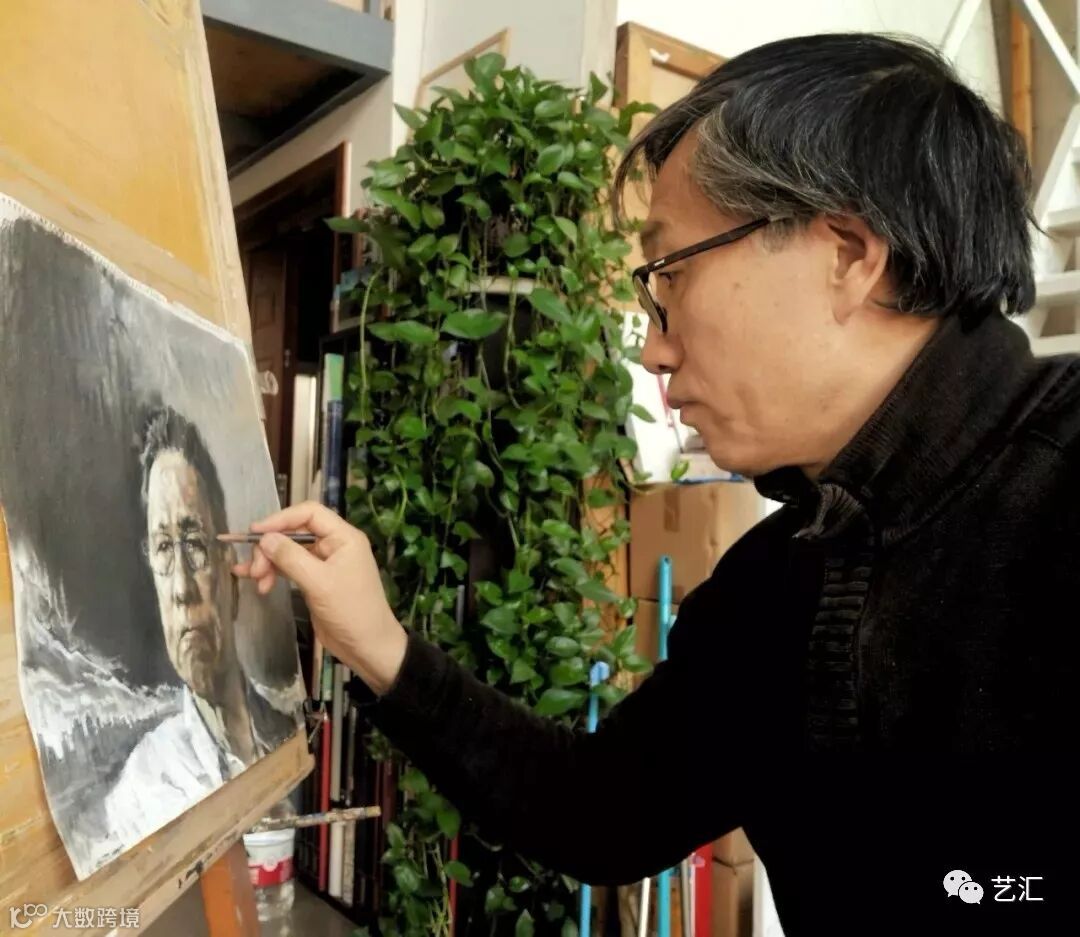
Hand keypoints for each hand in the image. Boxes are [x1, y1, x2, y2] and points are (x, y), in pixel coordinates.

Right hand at [232, 501, 406, 695]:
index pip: (309, 513)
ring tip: (255, 581)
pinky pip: (290, 569)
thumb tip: (264, 538)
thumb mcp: (319, 583)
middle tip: (255, 569)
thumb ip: (291, 558)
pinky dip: (273, 573)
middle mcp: (334, 545)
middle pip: (295, 532)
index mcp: (343, 537)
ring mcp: (324, 563)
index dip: (280, 518)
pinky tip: (256, 582)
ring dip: (269, 562)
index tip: (255, 532)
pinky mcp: (315, 581)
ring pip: (289, 551)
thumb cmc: (350, 611)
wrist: (367, 647)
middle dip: (271, 547)